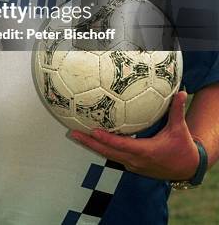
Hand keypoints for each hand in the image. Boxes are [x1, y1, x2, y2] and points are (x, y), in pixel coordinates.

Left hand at [70, 91, 199, 179]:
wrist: (187, 168)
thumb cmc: (182, 147)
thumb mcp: (179, 129)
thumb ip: (177, 111)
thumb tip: (180, 92)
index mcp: (145, 151)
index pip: (121, 145)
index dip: (106, 139)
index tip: (93, 131)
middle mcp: (136, 160)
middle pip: (108, 152)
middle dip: (90, 143)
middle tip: (73, 133)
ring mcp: (133, 164)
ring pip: (109, 155)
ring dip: (92, 145)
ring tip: (76, 134)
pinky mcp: (132, 165)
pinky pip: (114, 155)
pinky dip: (102, 147)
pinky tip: (92, 138)